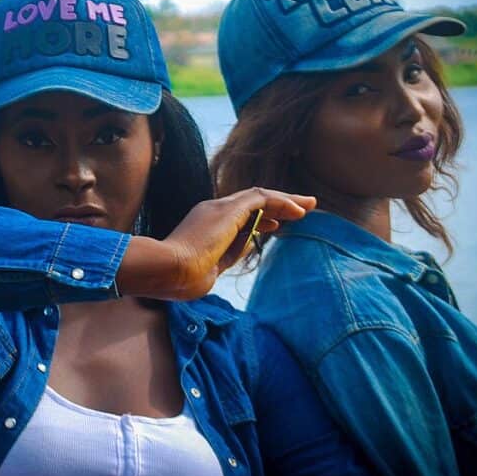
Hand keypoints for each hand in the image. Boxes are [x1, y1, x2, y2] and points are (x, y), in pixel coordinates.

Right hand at [117, 188, 314, 300]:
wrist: (168, 270)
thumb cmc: (182, 279)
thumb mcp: (210, 268)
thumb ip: (227, 256)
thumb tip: (246, 246)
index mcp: (205, 225)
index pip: (238, 217)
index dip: (260, 219)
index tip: (276, 225)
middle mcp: (212, 211)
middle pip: (252, 202)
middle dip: (279, 204)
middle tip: (303, 208)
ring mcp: (219, 208)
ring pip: (259, 196)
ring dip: (286, 200)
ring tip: (309, 205)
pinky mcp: (228, 209)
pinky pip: (261, 198)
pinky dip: (282, 202)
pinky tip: (299, 211)